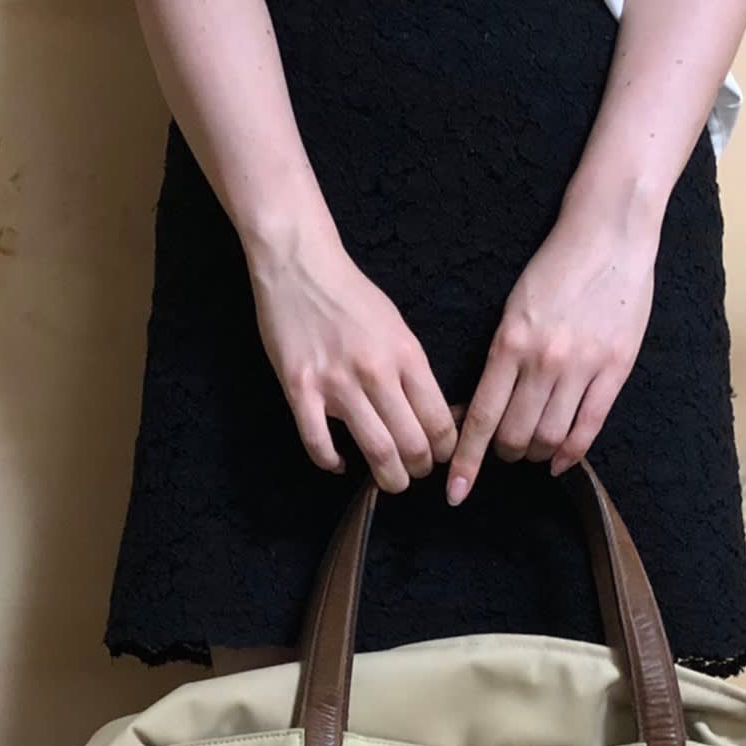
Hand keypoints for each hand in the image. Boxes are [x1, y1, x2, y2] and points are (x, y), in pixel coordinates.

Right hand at [246, 228, 458, 493]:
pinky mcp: (300, 389)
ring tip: (390, 481)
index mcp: (406, 354)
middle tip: (416, 474)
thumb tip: (432, 412)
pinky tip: (339, 464)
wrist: (300, 264)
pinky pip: (318, 443)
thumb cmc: (350, 295)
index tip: (441, 457)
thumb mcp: (396, 326)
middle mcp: (376, 371)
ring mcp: (336, 383)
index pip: (439, 420)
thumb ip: (412, 368)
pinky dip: (331, 463)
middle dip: (419, 469)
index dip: (446, 450)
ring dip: (388, 477)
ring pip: (375, 450)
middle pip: (411, 443)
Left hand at [445, 212, 658, 504]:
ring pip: (551, 437)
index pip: (480, 417)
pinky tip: (560, 461)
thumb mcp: (513, 310)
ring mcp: (582, 366)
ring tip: (534, 450)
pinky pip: (589, 427)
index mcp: (509, 343)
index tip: (454, 491)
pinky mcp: (615, 367)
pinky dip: (571, 453)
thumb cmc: (554, 269)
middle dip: (506, 454)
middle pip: (515, 435)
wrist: (608, 233)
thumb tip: (481, 409)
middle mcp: (543, 360)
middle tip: (506, 451)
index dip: (466, 460)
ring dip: (537, 454)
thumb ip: (500, 359)